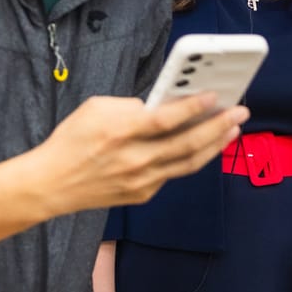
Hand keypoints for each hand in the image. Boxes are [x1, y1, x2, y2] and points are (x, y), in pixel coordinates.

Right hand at [37, 93, 246, 214]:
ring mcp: (141, 181)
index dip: (194, 107)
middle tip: (239, 111)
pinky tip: (205, 146)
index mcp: (120, 133)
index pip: (166, 119)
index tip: (215, 96)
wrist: (51, 184)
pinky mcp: (142, 195)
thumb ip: (131, 105)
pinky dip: (191, 158)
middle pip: (187, 143)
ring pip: (188, 163)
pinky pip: (173, 173)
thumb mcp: (95, 108)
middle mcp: (135, 160)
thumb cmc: (72, 140)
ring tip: (232, 129)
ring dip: (215, 144)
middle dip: (218, 126)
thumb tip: (161, 106)